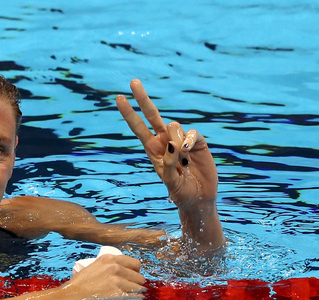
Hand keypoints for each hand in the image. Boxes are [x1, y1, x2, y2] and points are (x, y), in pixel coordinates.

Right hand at [60, 254, 145, 299]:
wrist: (74, 291)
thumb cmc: (83, 280)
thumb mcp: (96, 264)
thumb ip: (110, 264)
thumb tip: (124, 269)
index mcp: (110, 258)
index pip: (135, 263)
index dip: (136, 270)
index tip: (133, 274)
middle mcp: (115, 267)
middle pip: (139, 275)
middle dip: (137, 281)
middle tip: (132, 284)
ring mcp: (116, 280)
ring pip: (138, 286)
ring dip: (136, 290)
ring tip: (132, 292)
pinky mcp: (116, 293)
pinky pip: (134, 295)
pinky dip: (135, 297)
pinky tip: (133, 297)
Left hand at [116, 79, 217, 209]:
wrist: (199, 198)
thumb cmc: (180, 192)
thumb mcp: (170, 182)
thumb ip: (168, 165)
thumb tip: (173, 145)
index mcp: (152, 150)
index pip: (138, 128)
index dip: (129, 113)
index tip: (119, 98)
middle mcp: (165, 141)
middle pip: (152, 115)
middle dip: (142, 98)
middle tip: (132, 82)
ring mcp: (180, 139)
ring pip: (174, 125)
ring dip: (176, 140)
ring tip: (182, 161)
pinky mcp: (196, 142)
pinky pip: (191, 132)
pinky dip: (188, 139)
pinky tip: (188, 151)